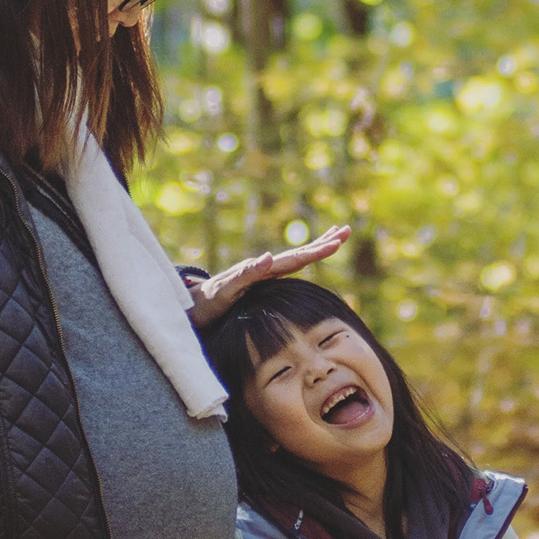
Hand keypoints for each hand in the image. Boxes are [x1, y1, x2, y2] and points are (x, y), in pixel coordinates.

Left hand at [184, 227, 350, 328]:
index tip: (336, 242)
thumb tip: (269, 256)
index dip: (317, 251)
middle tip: (346, 231)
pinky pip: (287, 270)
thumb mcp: (226, 290)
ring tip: (335, 238)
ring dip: (316, 248)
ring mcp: (262, 275)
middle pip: (299, 253)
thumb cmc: (207, 302)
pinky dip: (302, 261)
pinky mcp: (260, 283)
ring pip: (295, 259)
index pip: (295, 258)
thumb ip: (246, 273)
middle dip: (323, 243)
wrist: (191, 307)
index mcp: (261, 270)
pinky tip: (307, 259)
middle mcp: (264, 269)